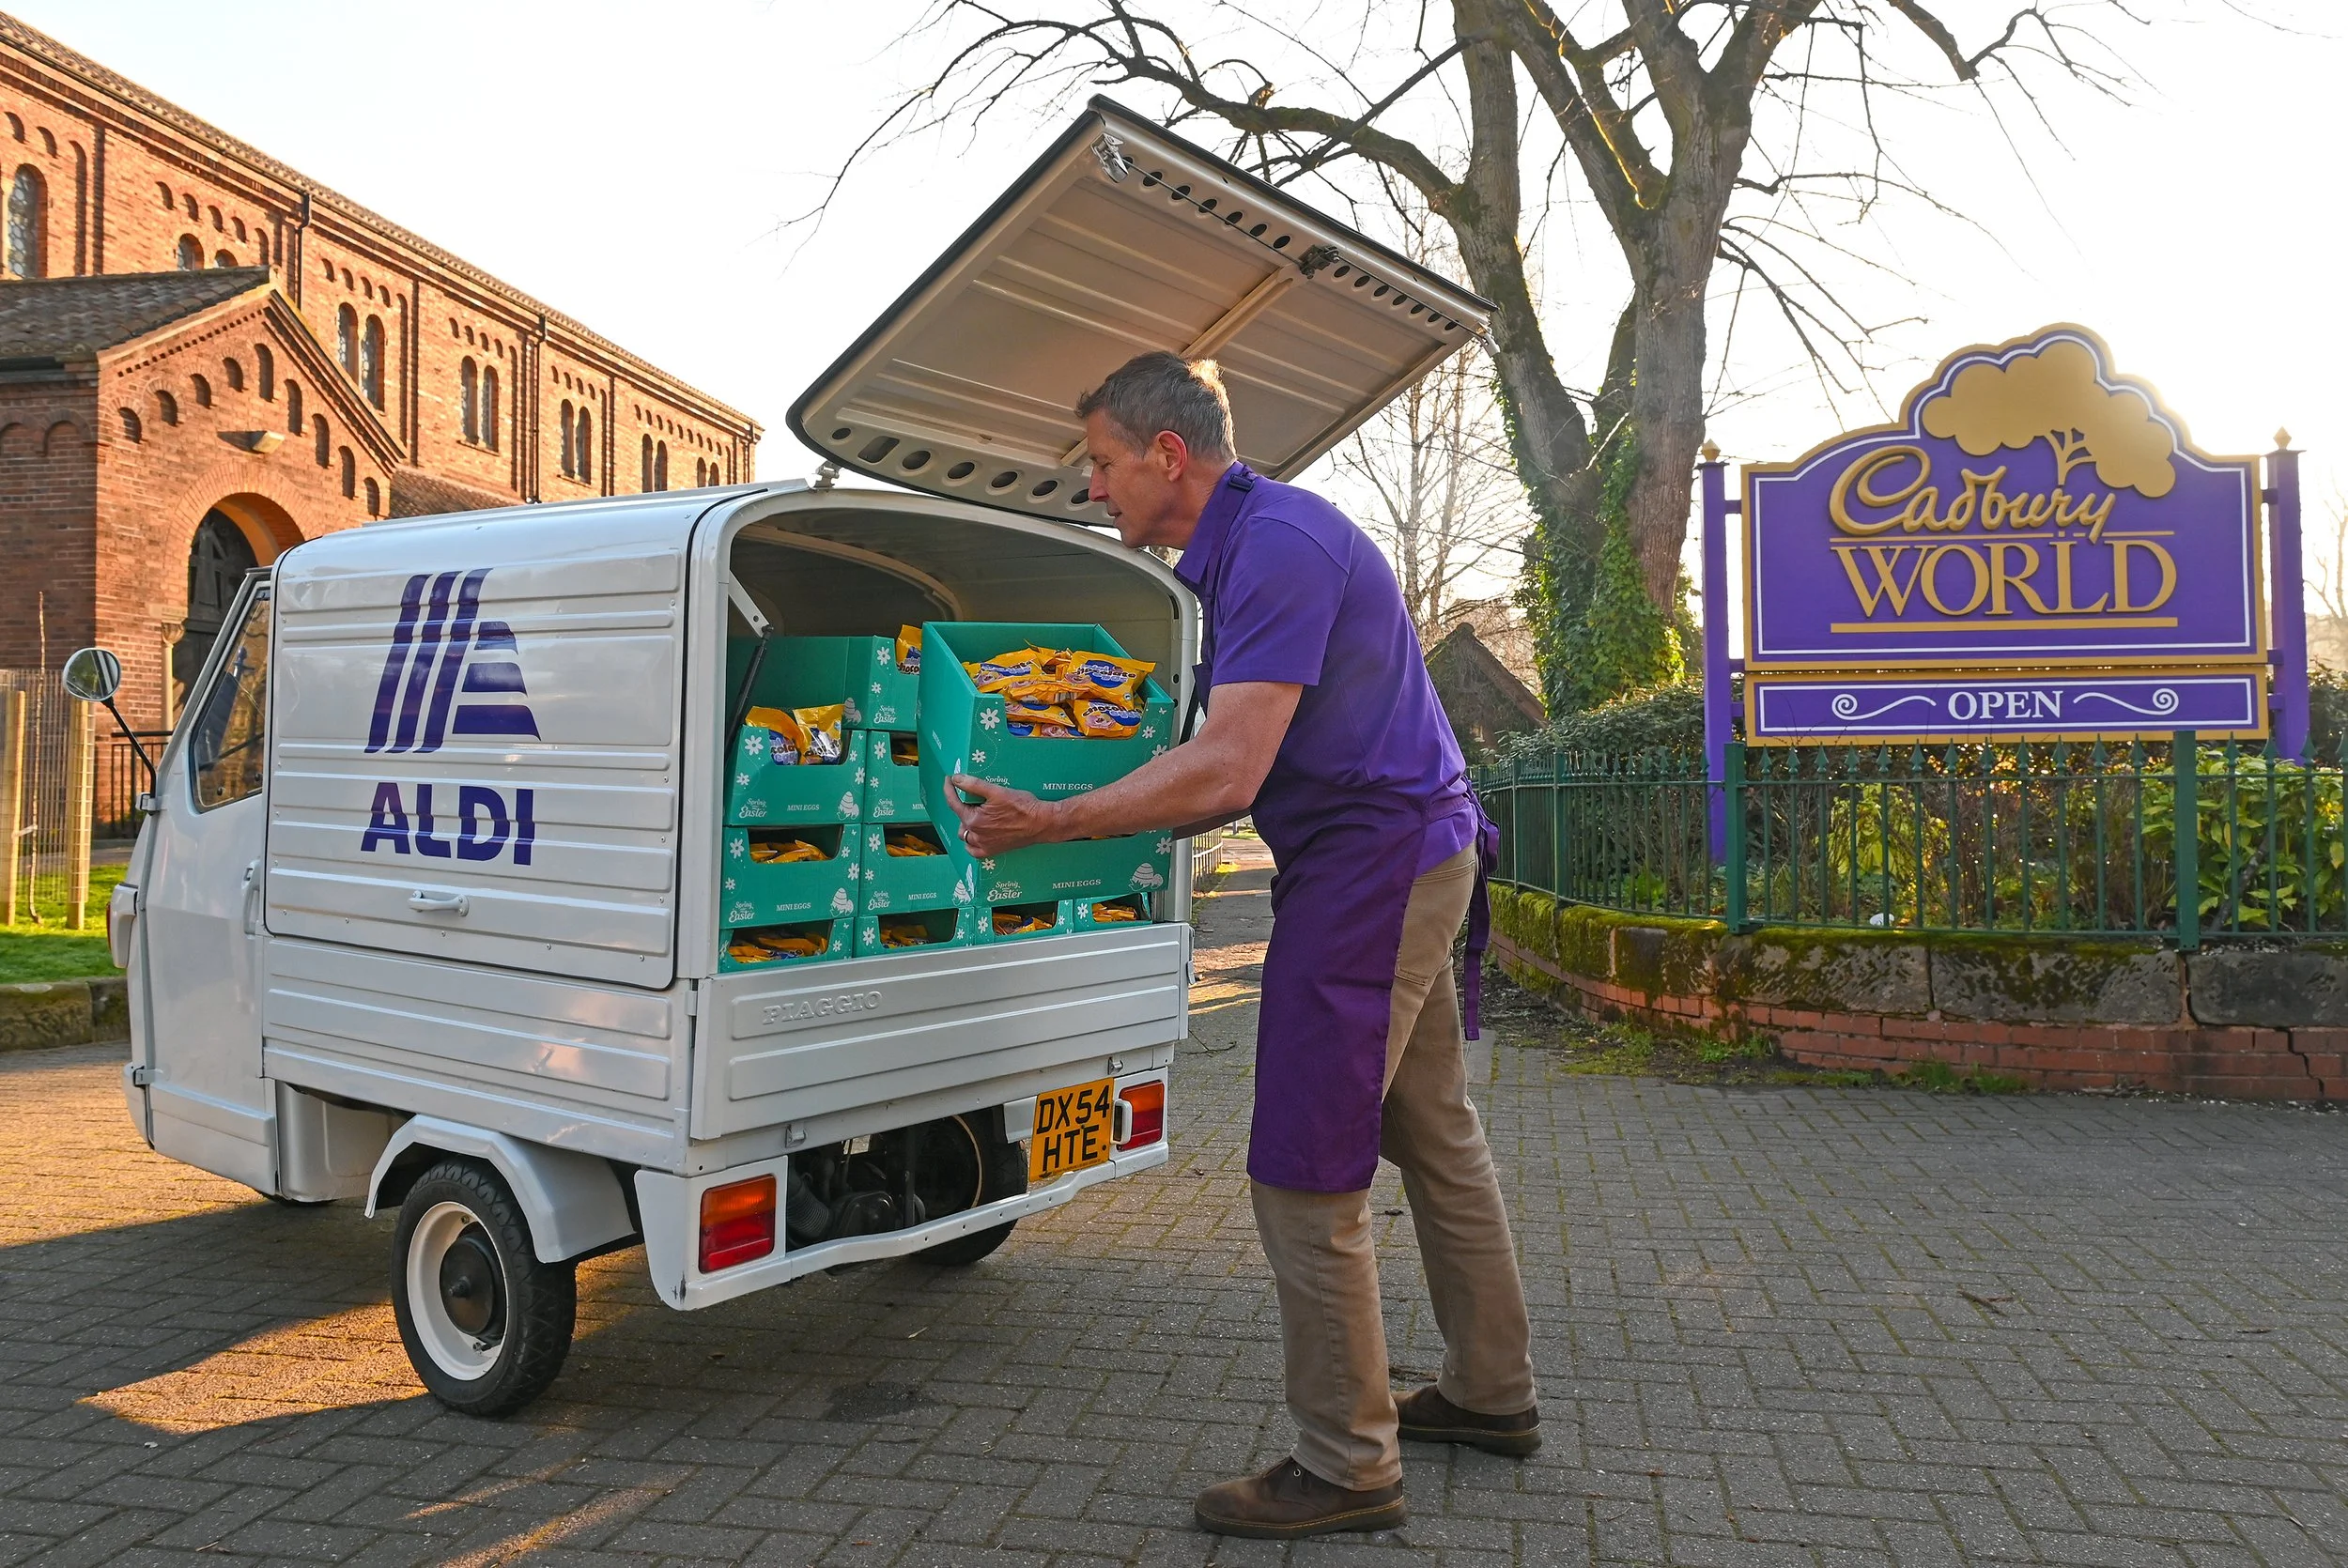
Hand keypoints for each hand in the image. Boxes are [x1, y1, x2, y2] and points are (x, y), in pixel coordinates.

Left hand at [945, 774, 1060, 856]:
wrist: (1041, 823)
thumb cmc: (1022, 807)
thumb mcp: (997, 791)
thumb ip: (973, 785)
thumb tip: (956, 779)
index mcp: (974, 819)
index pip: (953, 803)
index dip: (949, 790)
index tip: (949, 780)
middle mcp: (976, 835)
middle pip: (960, 818)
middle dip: (962, 806)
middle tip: (972, 798)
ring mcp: (984, 845)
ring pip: (965, 835)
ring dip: (966, 824)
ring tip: (976, 814)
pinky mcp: (993, 851)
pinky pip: (974, 849)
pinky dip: (972, 842)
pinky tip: (977, 834)